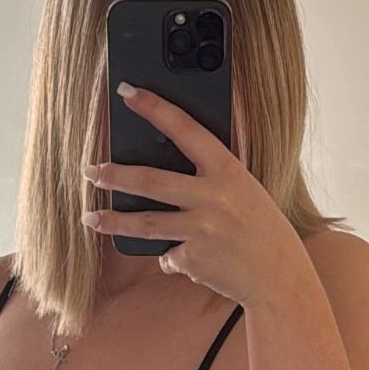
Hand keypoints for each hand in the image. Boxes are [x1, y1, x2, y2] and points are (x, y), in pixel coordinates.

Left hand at [81, 80, 303, 308]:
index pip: (184, 129)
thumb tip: (191, 136)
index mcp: (227, 170)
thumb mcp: (246, 188)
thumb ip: (217, 168)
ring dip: (113, 221)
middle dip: (114, 175)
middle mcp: (213, 197)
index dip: (153, 107)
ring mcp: (201, 230)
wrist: (279, 278)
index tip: (126, 91)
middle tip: (89, 170)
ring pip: (145, 223)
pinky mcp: (193, 260)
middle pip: (151, 180)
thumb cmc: (261, 228)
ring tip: (90, 217)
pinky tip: (189, 258)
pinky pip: (168, 255)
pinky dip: (172, 257)